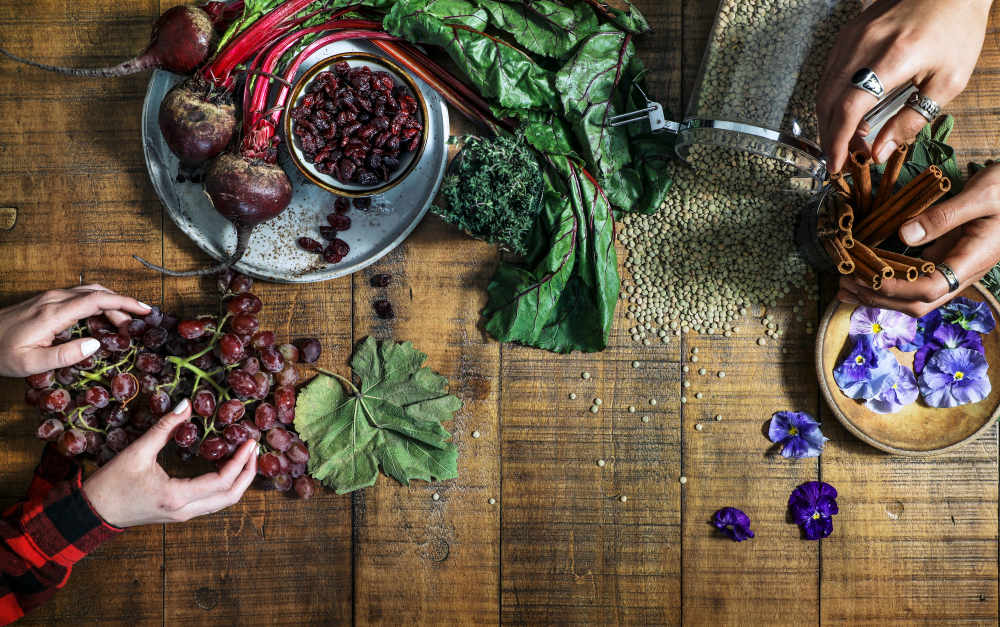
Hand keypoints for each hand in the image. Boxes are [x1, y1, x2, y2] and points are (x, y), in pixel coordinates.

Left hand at [0, 285, 151, 377]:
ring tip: (121, 326)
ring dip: (111, 305)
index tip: (145, 310)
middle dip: (122, 307)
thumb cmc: (0, 353)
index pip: (97, 300)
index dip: (125, 303)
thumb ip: (65, 355)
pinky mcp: (47, 300)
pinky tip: (101, 320)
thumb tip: (97, 344)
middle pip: (98, 293)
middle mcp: (54, 299)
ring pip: (90, 292)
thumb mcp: (31, 364)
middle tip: (133, 330)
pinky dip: (98, 304)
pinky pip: (80, 296)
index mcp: (53, 313)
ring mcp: (50, 297)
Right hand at [83, 399, 257, 526]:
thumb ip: (165, 428)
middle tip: (255, 449)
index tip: (251, 442)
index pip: (221, 482)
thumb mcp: (136, 452)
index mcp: (176, 497)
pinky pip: (212, 502)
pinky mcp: (180, 514)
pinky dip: (225, 486)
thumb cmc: (111, 484)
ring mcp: (183, 516)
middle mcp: (184, 511)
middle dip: (248, 473)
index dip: (240, 462)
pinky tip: (225, 466)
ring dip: (239, 481)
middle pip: (230, 497)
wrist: (92, 513)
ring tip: (246, 456)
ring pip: (223, 503)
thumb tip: (188, 404)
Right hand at [817, 0, 989, 173]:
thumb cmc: (956, 30)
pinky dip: (831, 100)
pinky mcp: (847, 34)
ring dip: (830, 120)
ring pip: (824, 89)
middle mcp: (864, 45)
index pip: (850, 108)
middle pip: (829, 101)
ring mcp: (851, 37)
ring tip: (849, 139)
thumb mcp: (948, 81)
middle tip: (846, 157)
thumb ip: (912, 120)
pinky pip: (828, 74)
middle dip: (831, 136)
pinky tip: (847, 113)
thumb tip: (880, 152)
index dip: (839, 141)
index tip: (837, 164)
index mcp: (894, 58)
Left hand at [838, 163, 999, 316]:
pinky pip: (912, 278)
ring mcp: (952, 268)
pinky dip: (886, 280)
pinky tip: (863, 276)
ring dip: (878, 295)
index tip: (866, 279)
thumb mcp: (981, 195)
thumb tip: (904, 234)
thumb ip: (944, 216)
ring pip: (913, 296)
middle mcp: (962, 272)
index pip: (931, 288)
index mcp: (973, 260)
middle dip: (878, 298)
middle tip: (844, 284)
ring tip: (844, 286)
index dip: (896, 289)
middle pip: (917, 302)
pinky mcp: (944, 259)